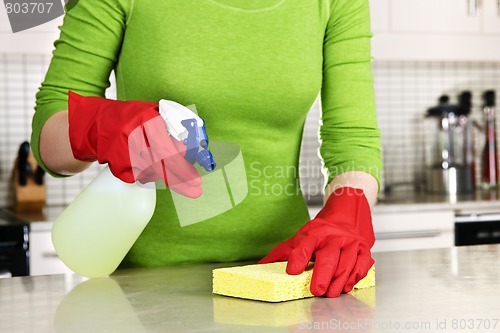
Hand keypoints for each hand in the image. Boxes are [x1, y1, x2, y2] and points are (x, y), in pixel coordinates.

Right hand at [68, 91, 201, 196]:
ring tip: (159, 163)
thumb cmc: (133, 118)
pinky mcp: (115, 165)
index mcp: (146, 121)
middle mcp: (132, 137)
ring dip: (163, 174)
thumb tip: (189, 152)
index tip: (196, 180)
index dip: (182, 168)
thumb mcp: (154, 115)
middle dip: (180, 181)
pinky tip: (140, 160)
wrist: (98, 122)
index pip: (167, 151)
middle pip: (160, 166)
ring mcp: (121, 153)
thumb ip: (171, 130)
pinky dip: (145, 173)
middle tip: (195, 191)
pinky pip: (138, 176)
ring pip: (151, 173)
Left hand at [259, 187, 374, 297]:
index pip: (304, 244)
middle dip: (322, 275)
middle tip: (316, 290)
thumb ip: (281, 253)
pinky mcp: (363, 250)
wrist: (346, 217)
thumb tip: (260, 267)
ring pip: (346, 263)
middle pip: (328, 256)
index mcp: (314, 233)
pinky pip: (361, 265)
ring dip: (338, 281)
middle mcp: (332, 237)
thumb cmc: (320, 233)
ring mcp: (349, 243)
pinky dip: (354, 277)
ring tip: (330, 292)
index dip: (298, 257)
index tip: (292, 270)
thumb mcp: (299, 238)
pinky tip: (346, 285)